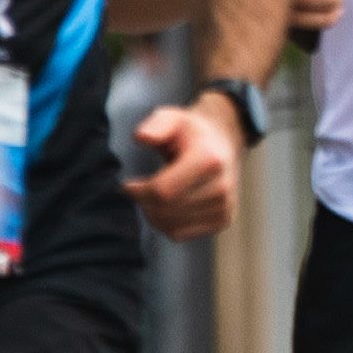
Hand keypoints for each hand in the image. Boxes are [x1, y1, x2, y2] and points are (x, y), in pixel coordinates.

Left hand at [122, 98, 244, 241]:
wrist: (222, 143)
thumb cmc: (190, 132)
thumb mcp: (172, 118)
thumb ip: (155, 125)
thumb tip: (141, 137)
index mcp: (209, 160)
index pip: (163, 191)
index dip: (138, 192)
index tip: (127, 184)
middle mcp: (221, 186)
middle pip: (166, 211)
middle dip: (143, 203)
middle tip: (137, 191)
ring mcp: (225, 206)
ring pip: (171, 227)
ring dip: (152, 215)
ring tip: (150, 198)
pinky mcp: (223, 220)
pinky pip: (181, 235)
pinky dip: (165, 225)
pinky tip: (164, 208)